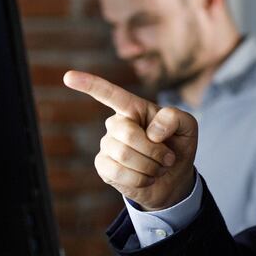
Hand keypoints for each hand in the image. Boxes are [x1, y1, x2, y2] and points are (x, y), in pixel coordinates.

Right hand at [63, 70, 198, 209]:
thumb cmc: (178, 146)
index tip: (68, 76)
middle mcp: (116, 124)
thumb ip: (175, 118)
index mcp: (134, 108)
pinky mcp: (103, 166)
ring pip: (123, 155)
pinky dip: (141, 179)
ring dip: (150, 166)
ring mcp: (107, 145)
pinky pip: (118, 172)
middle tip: (167, 158)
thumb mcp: (188, 127)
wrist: (174, 178)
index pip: (109, 94)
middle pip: (127, 133)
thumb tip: (151, 131)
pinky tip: (146, 178)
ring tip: (157, 168)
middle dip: (154, 150)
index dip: (89, 84)